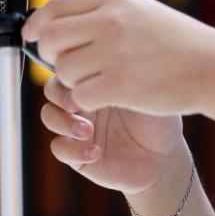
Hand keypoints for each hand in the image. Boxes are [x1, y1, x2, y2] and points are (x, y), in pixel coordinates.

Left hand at [22, 0, 214, 114]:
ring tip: (97, 80)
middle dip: (51, 55)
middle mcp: (111, 21)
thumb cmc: (177, 42)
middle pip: (51, 38)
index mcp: (114, 0)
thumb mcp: (138, 11)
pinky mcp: (119, 84)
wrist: (212, 66)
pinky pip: (80, 95)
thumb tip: (54, 21)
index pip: (56, 6)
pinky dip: (87, 101)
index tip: (33, 35)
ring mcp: (115, 52)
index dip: (38, 23)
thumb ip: (99, 13)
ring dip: (73, 81)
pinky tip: (105, 97)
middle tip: (68, 64)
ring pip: (63, 70)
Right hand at [38, 74, 186, 195]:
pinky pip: (58, 148)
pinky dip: (72, 149)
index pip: (69, 66)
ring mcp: (77, 127)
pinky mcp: (76, 154)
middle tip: (78, 103)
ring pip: (49, 116)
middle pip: (52, 89)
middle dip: (61, 95)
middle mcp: (83, 101)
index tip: (86, 76)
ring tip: (87, 131)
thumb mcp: (147, 91)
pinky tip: (96, 152)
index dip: (69, 69)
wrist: (165, 157)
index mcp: (96, 81)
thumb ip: (126, 74)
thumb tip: (111, 58)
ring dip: (63, 122)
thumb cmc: (158, 119)